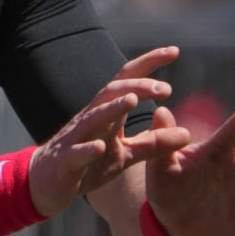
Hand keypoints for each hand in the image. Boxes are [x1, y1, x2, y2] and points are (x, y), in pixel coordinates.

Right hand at [29, 47, 190, 217]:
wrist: (46, 184)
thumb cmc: (88, 165)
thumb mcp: (126, 154)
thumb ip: (154, 144)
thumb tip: (188, 134)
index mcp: (107, 113)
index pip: (129, 81)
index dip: (149, 64)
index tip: (175, 50)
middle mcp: (91, 118)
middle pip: (113, 92)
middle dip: (138, 86)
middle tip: (165, 89)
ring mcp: (77, 138)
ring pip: (93, 117)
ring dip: (113, 108)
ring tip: (133, 100)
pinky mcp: (66, 161)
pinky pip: (76, 153)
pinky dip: (88, 149)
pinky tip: (99, 147)